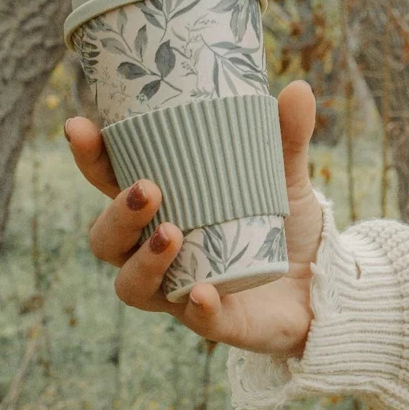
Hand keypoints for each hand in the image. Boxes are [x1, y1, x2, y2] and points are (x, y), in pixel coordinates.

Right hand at [64, 81, 322, 357]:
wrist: (327, 286)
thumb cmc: (287, 229)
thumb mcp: (286, 179)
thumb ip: (287, 139)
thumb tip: (297, 88)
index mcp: (167, 210)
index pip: (112, 186)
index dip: (91, 160)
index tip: (80, 125)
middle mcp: (161, 253)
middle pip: (107, 240)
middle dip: (116, 214)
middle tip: (146, 188)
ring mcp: (183, 289)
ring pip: (132, 285)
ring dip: (143, 260)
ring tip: (171, 232)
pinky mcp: (217, 321)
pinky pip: (194, 320)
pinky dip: (195, 306)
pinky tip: (201, 291)